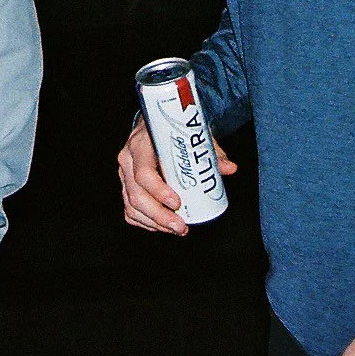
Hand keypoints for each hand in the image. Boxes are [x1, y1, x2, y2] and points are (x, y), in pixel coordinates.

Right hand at [116, 121, 235, 235]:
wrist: (153, 127)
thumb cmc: (170, 131)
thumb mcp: (191, 135)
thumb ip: (211, 152)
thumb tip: (230, 168)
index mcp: (140, 145)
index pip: (143, 172)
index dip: (159, 191)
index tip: (178, 203)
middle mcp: (128, 160)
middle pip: (136, 195)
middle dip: (159, 216)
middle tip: (181, 226)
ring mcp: (124, 175)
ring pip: (132, 206)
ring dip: (155, 223)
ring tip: (177, 229)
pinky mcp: (126, 187)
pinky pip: (130, 211)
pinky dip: (145, 223)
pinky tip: (161, 226)